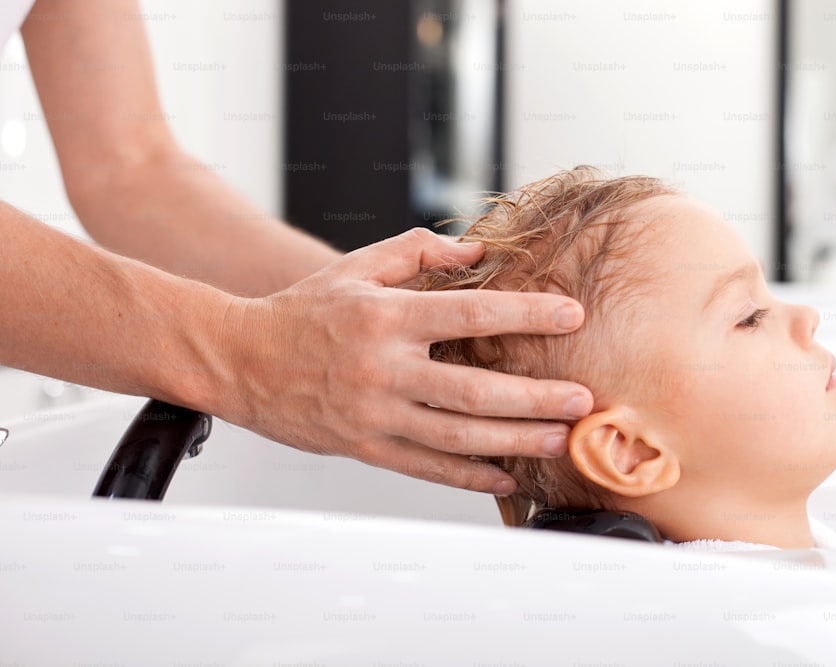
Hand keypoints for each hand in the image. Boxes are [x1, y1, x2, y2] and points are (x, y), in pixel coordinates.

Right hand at [218, 229, 593, 493]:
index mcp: (385, 317)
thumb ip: (417, 252)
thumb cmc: (302, 311)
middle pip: (474, 390)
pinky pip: (425, 468)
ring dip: (514, 441)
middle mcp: (383, 368)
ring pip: (456, 437)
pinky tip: (505, 478)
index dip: (525, 316)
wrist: (239, 360)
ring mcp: (374, 413)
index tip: (571, 318)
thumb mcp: (356, 267)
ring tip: (558, 438)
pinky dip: (468, 477)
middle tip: (581, 399)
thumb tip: (475, 251)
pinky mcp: (364, 446)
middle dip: (535, 398)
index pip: (469, 314)